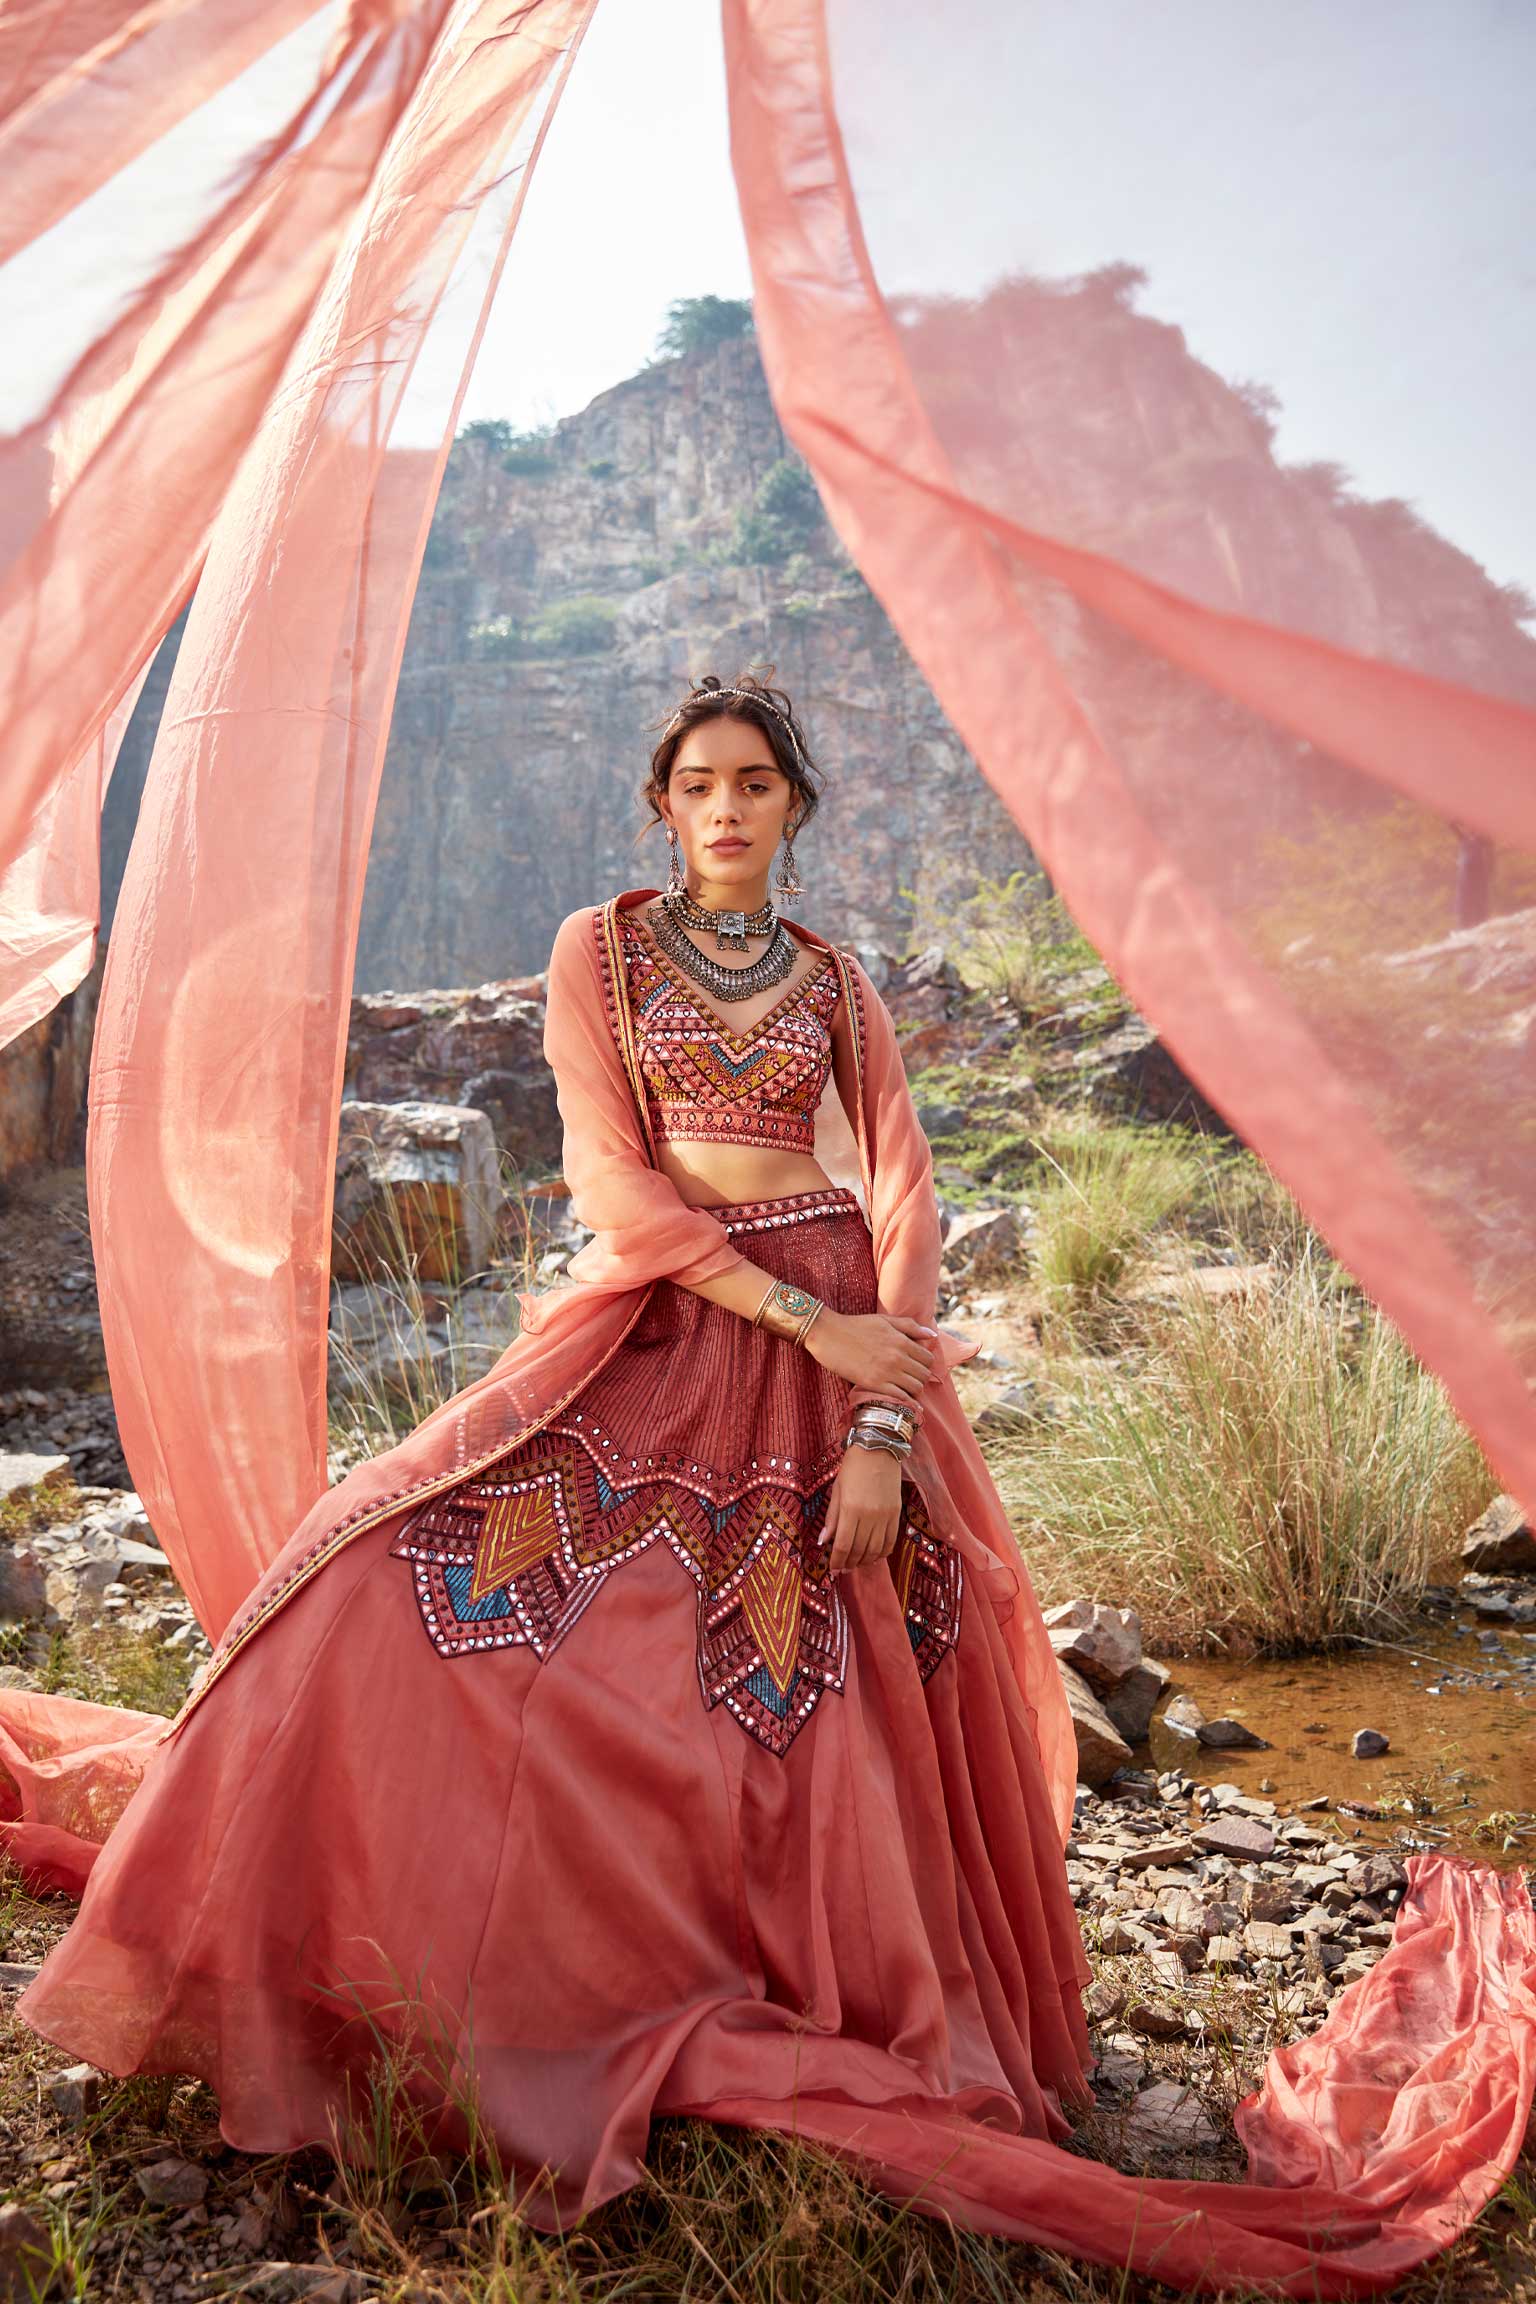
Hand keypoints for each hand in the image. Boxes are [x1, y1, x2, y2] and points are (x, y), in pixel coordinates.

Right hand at [803, 1307, 936, 1402]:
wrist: (828, 1334)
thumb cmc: (855, 1325)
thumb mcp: (884, 1320)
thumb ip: (910, 1326)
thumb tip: (932, 1334)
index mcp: (901, 1340)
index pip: (928, 1358)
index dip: (925, 1363)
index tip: (917, 1366)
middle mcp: (898, 1357)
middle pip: (924, 1374)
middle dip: (921, 1377)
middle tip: (912, 1378)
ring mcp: (886, 1372)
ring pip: (916, 1388)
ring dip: (914, 1390)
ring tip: (906, 1388)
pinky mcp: (874, 1384)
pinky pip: (900, 1397)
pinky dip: (906, 1401)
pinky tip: (906, 1403)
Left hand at [819, 1444, 903, 1573]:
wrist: (879, 1449)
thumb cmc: (853, 1468)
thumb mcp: (836, 1490)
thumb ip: (831, 1518)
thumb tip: (822, 1541)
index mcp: (850, 1509)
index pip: (843, 1545)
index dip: (837, 1561)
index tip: (832, 1570)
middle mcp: (869, 1516)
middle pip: (858, 1550)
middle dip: (848, 1564)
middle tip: (842, 1569)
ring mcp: (885, 1516)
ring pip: (875, 1550)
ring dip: (864, 1561)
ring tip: (855, 1565)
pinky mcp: (896, 1514)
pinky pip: (890, 1542)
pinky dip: (882, 1553)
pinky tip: (873, 1556)